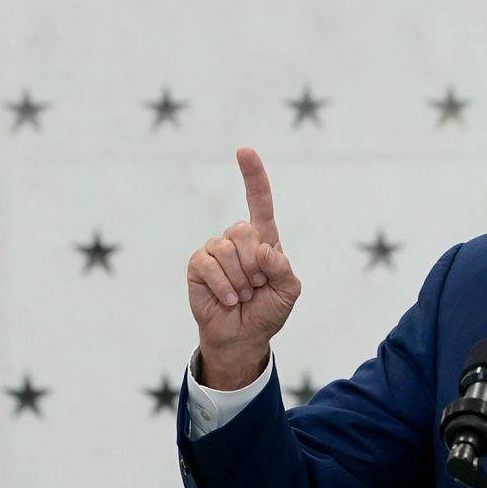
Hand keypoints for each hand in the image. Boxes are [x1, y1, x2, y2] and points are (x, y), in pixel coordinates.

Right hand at [187, 147, 302, 389]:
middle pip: (244, 230)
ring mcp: (215, 251)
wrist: (243, 337)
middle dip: (255, 264)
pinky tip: (228, 299)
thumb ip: (283, 268)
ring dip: (239, 280)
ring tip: (242, 295)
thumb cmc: (267, 311)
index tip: (243, 150)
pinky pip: (208, 264)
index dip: (253, 175)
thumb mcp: (289, 291)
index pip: (259, 200)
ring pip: (226, 249)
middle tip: (256, 287)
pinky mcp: (198, 266)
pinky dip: (223, 285)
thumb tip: (262, 249)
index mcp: (263, 239)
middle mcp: (237, 239)